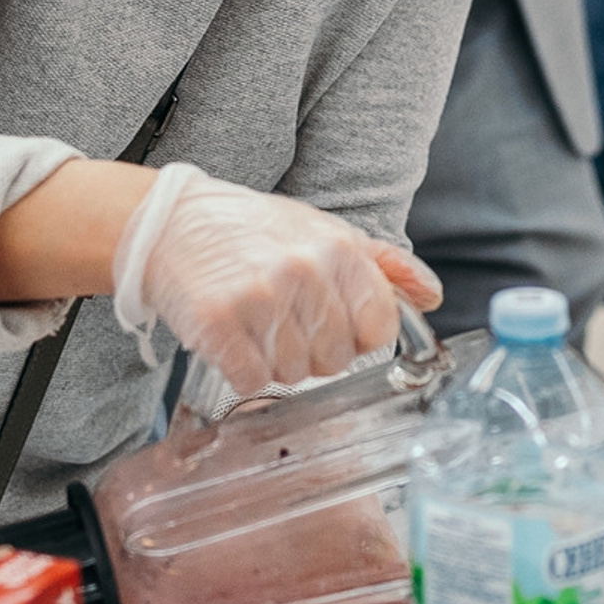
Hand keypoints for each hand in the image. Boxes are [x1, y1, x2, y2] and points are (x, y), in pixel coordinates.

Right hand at [118, 165, 442, 398]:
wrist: (171, 222)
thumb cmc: (252, 231)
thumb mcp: (324, 232)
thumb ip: (382, 266)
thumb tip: (431, 296)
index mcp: (339, 249)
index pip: (380, 327)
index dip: (357, 336)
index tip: (333, 325)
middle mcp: (306, 272)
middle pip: (336, 360)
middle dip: (311, 351)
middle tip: (281, 319)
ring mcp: (261, 297)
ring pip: (293, 375)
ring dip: (273, 361)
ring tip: (253, 322)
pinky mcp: (218, 323)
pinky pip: (251, 380)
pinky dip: (241, 370)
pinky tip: (231, 338)